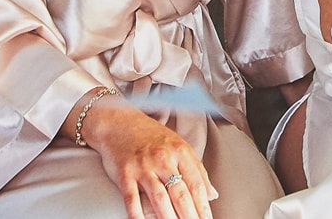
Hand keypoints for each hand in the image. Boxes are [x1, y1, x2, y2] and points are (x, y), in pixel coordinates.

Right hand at [80, 100, 215, 218]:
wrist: (119, 122)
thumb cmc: (151, 136)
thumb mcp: (178, 146)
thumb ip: (196, 170)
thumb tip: (212, 195)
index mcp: (180, 152)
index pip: (196, 184)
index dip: (204, 206)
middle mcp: (163, 159)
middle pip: (180, 194)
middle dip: (190, 216)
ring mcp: (143, 166)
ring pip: (159, 198)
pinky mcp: (124, 173)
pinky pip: (131, 198)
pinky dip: (137, 214)